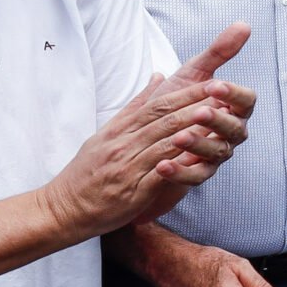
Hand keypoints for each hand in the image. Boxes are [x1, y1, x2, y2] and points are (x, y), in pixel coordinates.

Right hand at [43, 24, 254, 241]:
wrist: (63, 209)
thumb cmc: (86, 173)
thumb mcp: (107, 134)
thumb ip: (134, 107)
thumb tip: (158, 77)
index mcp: (120, 130)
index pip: (157, 105)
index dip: (186, 93)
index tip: (210, 83)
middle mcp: (123, 145)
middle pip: (164, 120)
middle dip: (196, 105)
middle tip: (223, 94)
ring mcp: (127, 167)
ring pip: (165, 143)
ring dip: (193, 130)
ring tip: (218, 120)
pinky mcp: (132, 191)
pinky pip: (159, 175)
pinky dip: (179, 165)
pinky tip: (199, 159)